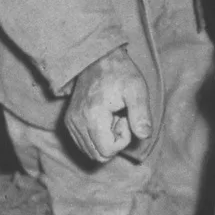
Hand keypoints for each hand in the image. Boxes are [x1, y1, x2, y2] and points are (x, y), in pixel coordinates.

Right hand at [65, 46, 152, 162]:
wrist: (98, 59)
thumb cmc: (120, 73)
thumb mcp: (137, 89)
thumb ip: (141, 114)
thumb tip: (144, 136)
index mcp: (92, 117)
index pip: (108, 151)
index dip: (123, 139)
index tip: (125, 117)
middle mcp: (76, 123)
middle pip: (98, 155)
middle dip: (114, 142)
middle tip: (119, 118)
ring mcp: (71, 123)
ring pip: (91, 151)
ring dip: (105, 139)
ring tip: (112, 116)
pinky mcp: (69, 121)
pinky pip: (84, 144)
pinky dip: (96, 136)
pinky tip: (104, 117)